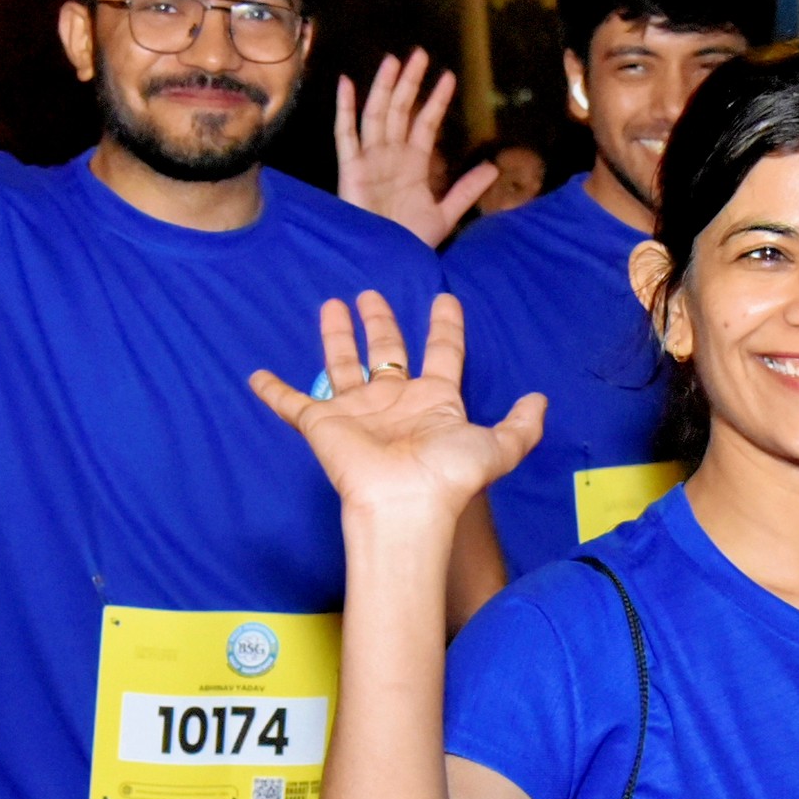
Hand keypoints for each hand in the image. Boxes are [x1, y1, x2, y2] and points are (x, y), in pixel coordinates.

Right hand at [249, 292, 544, 523]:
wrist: (403, 503)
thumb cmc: (447, 475)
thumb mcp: (499, 447)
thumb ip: (522, 425)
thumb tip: (541, 399)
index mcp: (435, 401)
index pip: (442, 354)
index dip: (445, 327)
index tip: (445, 300)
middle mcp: (395, 401)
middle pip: (386, 351)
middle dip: (380, 322)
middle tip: (371, 295)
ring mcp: (357, 412)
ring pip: (342, 364)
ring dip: (336, 336)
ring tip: (332, 304)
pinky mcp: (321, 424)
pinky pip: (292, 403)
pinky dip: (273, 391)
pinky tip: (257, 375)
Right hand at [333, 51, 494, 248]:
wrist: (386, 262)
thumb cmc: (410, 241)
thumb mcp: (445, 215)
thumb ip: (466, 191)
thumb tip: (493, 168)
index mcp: (414, 164)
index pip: (426, 123)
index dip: (436, 100)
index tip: (449, 77)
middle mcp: (391, 155)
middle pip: (401, 110)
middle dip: (410, 83)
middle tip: (420, 54)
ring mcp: (370, 159)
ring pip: (377, 114)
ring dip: (385, 88)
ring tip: (394, 60)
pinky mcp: (350, 169)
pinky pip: (345, 134)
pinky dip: (345, 109)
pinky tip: (348, 84)